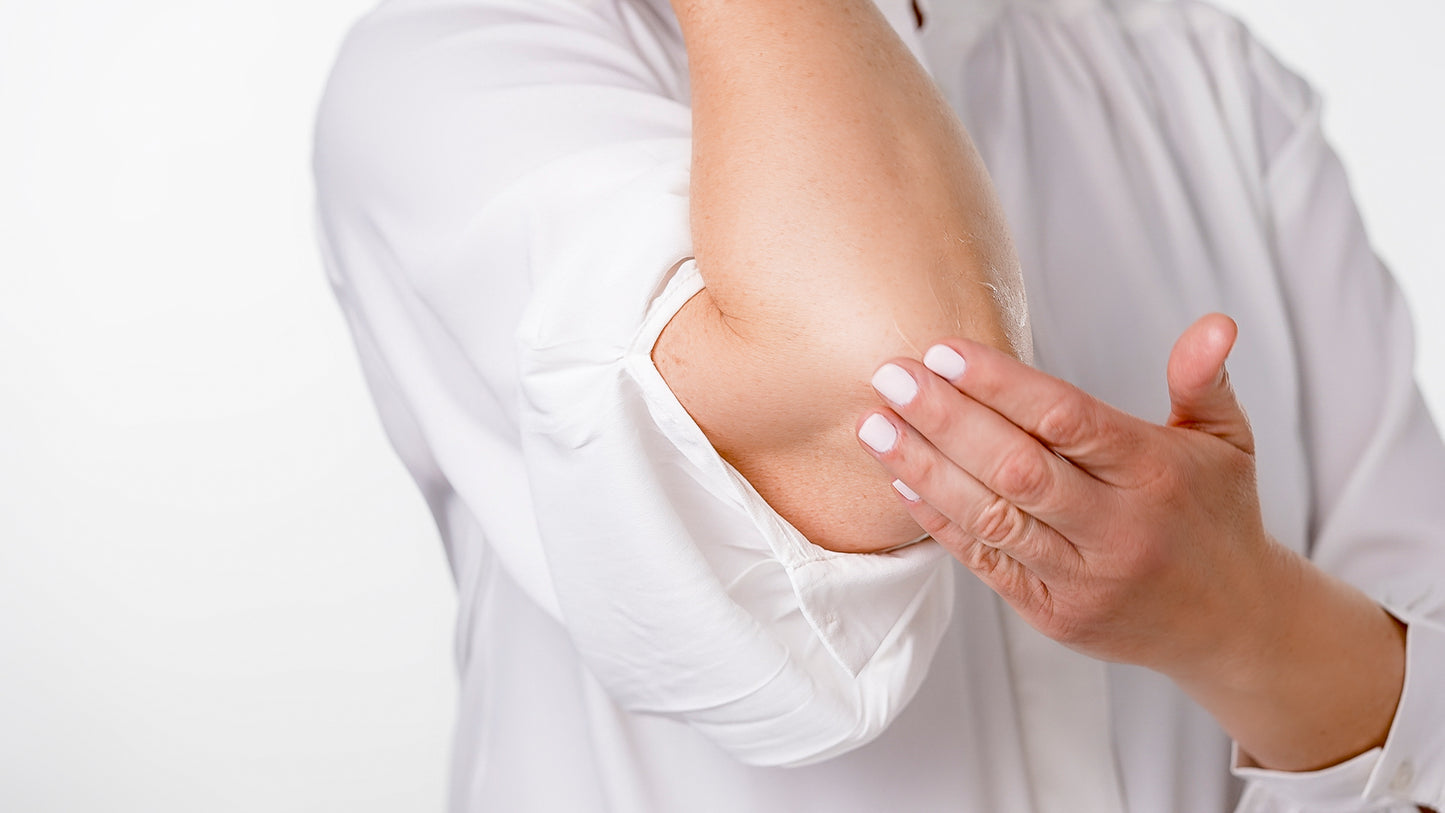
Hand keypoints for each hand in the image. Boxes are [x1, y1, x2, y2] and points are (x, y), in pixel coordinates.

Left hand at [855, 314, 1285, 677]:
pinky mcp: (1052, 614)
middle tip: (889, 375)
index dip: (1001, 384)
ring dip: (923, 468)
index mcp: (1155, 474)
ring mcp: (1083, 579)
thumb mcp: (1228, 442)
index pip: (1068, 420)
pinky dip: (935, 519)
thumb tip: (1214, 323)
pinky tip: (897, 477)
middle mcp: (1118, 529)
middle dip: (945, 419)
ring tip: (873, 424)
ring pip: (990, 518)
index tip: (942, 350)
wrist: (1231, 624)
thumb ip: (1204, 380)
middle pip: (1017, 468)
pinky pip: (983, 562)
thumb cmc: (1216, 514)